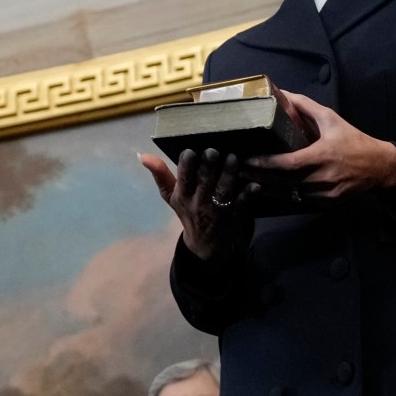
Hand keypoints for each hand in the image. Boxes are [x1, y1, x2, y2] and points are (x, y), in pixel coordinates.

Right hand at [139, 148, 257, 259]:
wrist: (204, 245)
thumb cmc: (187, 211)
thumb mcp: (170, 196)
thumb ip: (160, 174)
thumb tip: (142, 155)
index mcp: (182, 196)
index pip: (182, 179)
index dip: (186, 166)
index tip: (190, 151)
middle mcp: (198, 202)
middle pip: (204, 182)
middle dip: (208, 166)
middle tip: (213, 150)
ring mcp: (217, 210)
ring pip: (223, 191)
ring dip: (228, 175)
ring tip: (233, 158)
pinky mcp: (233, 215)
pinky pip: (242, 205)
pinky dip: (248, 195)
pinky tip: (254, 185)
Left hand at [245, 87, 395, 201]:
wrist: (379, 168)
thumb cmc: (353, 141)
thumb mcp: (331, 119)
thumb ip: (306, 106)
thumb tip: (283, 93)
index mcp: (322, 156)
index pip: (286, 164)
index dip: (265, 164)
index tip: (247, 159)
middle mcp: (321, 178)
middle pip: (282, 182)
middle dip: (258, 177)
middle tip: (237, 170)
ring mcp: (324, 194)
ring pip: (288, 195)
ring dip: (267, 188)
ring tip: (246, 180)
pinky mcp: (326, 204)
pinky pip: (298, 201)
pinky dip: (282, 195)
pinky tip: (268, 188)